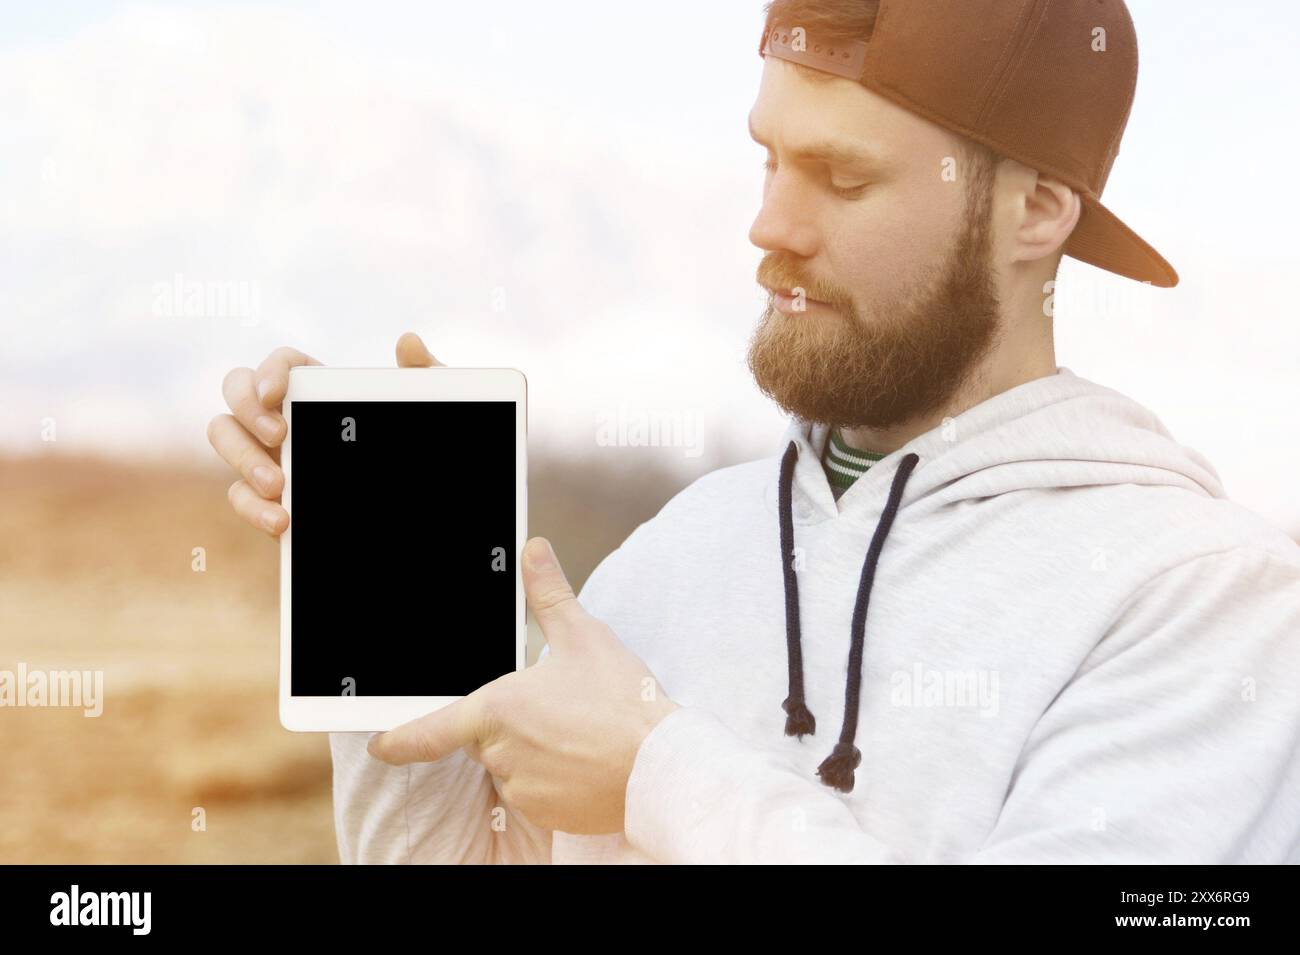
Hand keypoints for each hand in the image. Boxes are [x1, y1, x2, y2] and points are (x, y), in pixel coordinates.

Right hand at [207, 332, 441, 534]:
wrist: (407, 509)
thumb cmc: (407, 447)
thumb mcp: (420, 415)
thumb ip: (421, 378)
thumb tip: (409, 343)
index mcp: (316, 389)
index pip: (282, 363)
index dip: (271, 370)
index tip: (278, 392)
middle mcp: (281, 415)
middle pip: (236, 392)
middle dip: (248, 410)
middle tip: (279, 436)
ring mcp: (267, 454)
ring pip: (225, 438)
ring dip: (242, 458)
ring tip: (278, 484)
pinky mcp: (265, 496)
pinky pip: (239, 496)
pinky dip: (252, 507)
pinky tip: (281, 519)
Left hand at [367, 537, 681, 835]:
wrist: (660, 763)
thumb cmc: (621, 699)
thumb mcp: (584, 636)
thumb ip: (549, 594)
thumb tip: (534, 549)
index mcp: (498, 708)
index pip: (429, 731)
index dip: (398, 739)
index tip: (380, 743)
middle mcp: (501, 753)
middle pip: (485, 738)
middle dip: (509, 724)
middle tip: (556, 709)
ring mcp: (522, 788)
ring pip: (511, 766)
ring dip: (531, 752)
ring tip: (577, 734)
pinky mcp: (546, 814)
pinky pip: (536, 793)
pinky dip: (552, 780)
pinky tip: (584, 762)